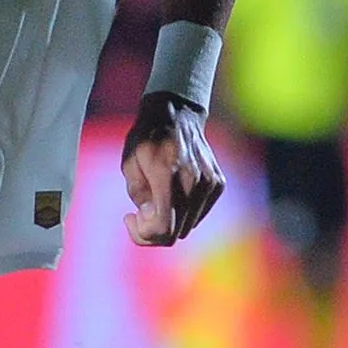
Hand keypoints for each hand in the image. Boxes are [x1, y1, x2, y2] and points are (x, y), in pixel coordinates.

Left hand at [121, 92, 223, 245]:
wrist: (178, 114)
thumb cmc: (148, 136)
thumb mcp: (129, 163)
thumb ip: (137, 195)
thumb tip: (150, 217)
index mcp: (167, 174)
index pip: (163, 228)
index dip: (143, 234)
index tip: (130, 217)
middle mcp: (193, 181)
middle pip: (176, 233)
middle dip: (152, 230)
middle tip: (140, 212)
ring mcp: (209, 184)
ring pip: (188, 226)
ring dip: (169, 222)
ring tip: (155, 200)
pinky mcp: (218, 184)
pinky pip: (198, 214)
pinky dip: (183, 212)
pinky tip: (171, 195)